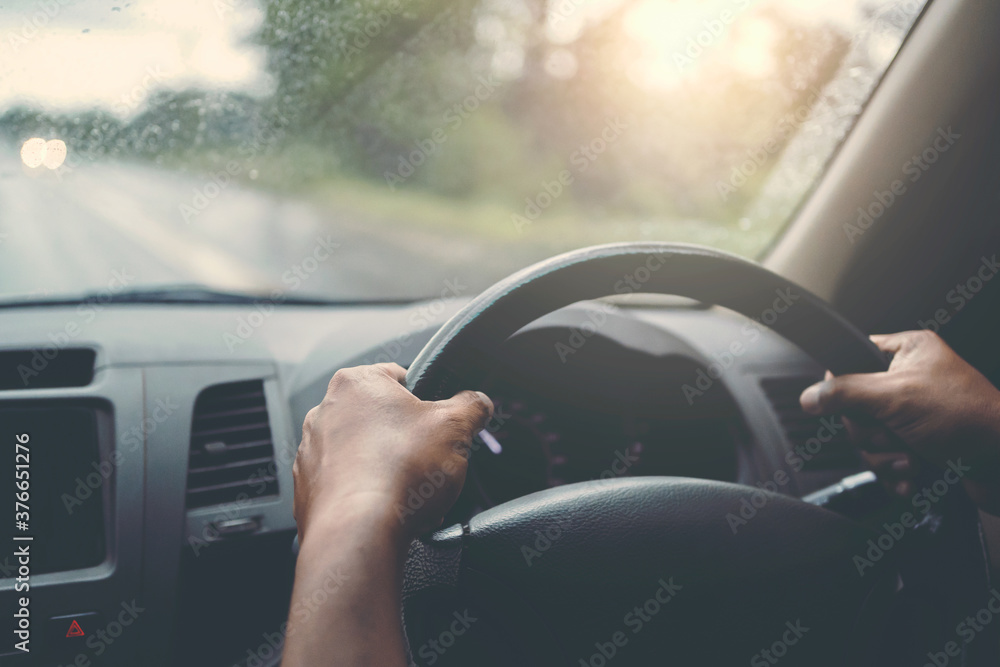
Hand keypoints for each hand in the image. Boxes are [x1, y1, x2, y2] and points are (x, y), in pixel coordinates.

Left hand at [284, 363, 491, 666]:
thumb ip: (471, 405)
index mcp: (357, 383)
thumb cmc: (399, 472)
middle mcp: (325, 411)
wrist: (359, 532)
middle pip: (379, 418)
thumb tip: (477, 403)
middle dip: (404, 438)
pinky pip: (345, 486)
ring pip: (361, 453)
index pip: (397, 377)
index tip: (437, 421)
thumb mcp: (455, 426)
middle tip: (427, 459)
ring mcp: (312, 452)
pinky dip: (365, 495)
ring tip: (409, 489)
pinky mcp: (307, 490)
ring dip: (384, 467)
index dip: (424, 400)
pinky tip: (387, 509)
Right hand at [799, 330, 999, 509]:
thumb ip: (845, 393)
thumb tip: (810, 396)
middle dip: (874, 433)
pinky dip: (899, 473)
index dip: (845, 387)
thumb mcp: (897, 397)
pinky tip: (917, 473)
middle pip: (854, 408)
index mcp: (908, 352)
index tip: (857, 403)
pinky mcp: (919, 446)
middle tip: (897, 432)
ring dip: (888, 457)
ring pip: (868, 440)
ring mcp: (914, 416)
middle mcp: (910, 380)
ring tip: (914, 458)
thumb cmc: (972, 421)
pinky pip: (886, 461)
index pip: (850, 361)